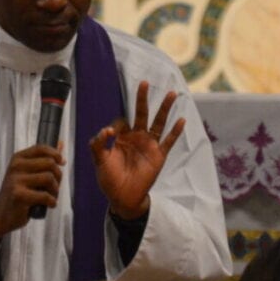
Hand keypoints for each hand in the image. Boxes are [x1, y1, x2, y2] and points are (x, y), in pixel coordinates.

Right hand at [0, 144, 62, 246]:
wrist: (1, 213)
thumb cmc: (19, 192)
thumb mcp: (27, 173)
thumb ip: (43, 159)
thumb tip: (61, 144)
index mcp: (17, 159)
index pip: (41, 148)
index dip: (55, 154)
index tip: (61, 162)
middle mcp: (16, 167)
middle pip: (49, 163)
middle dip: (58, 176)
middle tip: (55, 186)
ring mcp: (16, 181)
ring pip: (49, 178)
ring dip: (55, 190)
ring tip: (52, 196)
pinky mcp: (19, 196)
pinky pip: (45, 196)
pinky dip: (52, 201)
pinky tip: (49, 205)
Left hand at [90, 81, 185, 220]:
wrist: (123, 198)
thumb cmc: (109, 179)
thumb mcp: (99, 161)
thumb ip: (98, 144)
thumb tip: (106, 129)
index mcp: (121, 137)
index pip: (121, 122)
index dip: (115, 126)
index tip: (110, 135)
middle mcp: (136, 137)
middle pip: (141, 113)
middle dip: (142, 98)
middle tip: (144, 82)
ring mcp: (149, 145)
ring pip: (158, 122)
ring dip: (164, 108)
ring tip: (172, 94)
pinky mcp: (158, 155)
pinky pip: (168, 141)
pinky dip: (175, 132)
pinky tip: (182, 120)